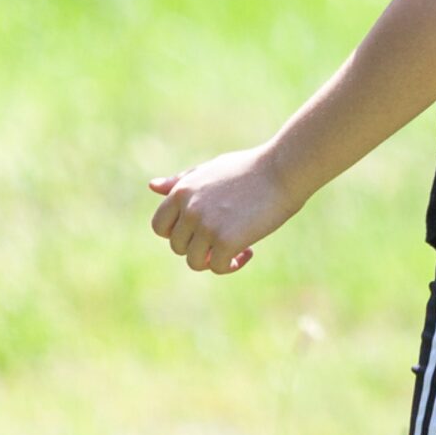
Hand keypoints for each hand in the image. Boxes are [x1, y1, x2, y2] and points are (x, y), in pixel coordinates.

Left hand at [147, 146, 303, 275]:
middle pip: (178, 246)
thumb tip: (152, 186)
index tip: (201, 231)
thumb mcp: (212, 170)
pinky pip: (218, 266)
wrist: (283, 168)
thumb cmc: (251, 167)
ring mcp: (206, 225)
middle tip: (225, 238)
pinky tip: (249, 252)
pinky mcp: (226, 240)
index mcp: (183, 191)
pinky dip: (231, 265)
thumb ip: (182, 181)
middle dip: (199, 247)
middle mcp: (189, 209)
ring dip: (214, 259)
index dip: (178, 233)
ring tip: (238, 248)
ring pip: (195, 261)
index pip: (160, 227)